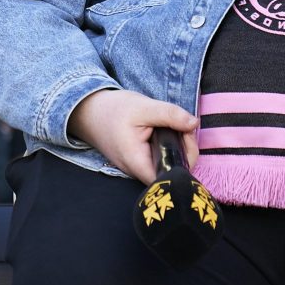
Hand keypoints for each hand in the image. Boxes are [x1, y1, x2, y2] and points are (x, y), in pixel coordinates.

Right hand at [68, 89, 197, 184]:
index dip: (185, 159)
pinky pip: (160, 160)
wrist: (89, 112)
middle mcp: (137, 171)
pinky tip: (166, 131)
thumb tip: (194, 124)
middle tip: (184, 126)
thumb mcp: (143, 107)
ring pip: (168, 165)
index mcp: (137, 162)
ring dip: (178, 147)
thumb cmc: (113, 110)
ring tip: (174, 125)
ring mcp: (138, 168)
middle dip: (185, 150)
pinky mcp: (140, 162)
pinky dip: (169, 147)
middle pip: (172, 171)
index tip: (186, 135)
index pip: (169, 176)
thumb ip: (170, 115)